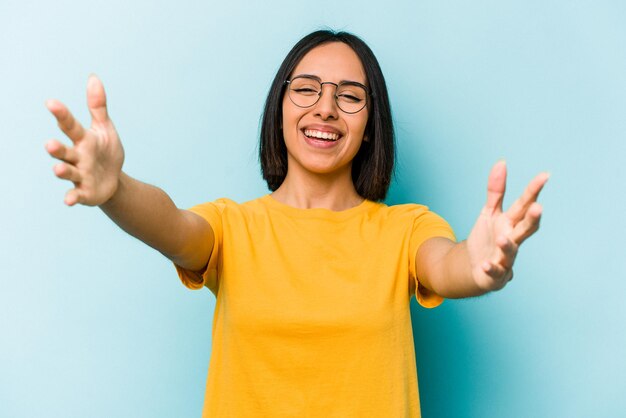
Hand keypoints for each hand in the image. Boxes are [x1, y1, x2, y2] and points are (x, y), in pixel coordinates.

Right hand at [45, 75, 123, 205]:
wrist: (114, 180)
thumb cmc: (105, 152)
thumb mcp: (105, 128)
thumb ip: (98, 106)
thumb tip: (94, 77)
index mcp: (82, 139)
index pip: (70, 125)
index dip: (61, 114)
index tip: (51, 103)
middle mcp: (77, 157)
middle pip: (64, 151)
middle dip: (56, 148)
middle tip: (50, 144)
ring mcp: (79, 175)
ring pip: (67, 172)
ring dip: (61, 170)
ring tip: (57, 168)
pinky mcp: (84, 192)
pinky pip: (76, 194)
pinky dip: (72, 197)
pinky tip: (68, 200)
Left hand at [466, 161, 548, 290]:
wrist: (475, 267)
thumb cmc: (488, 238)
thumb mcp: (490, 212)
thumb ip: (496, 190)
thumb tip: (501, 162)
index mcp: (512, 222)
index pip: (525, 204)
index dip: (534, 191)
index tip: (545, 175)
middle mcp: (513, 239)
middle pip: (525, 228)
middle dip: (532, 219)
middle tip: (538, 207)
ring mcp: (505, 258)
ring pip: (510, 251)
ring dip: (507, 245)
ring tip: (502, 238)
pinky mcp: (495, 275)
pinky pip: (495, 272)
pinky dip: (491, 269)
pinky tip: (486, 264)